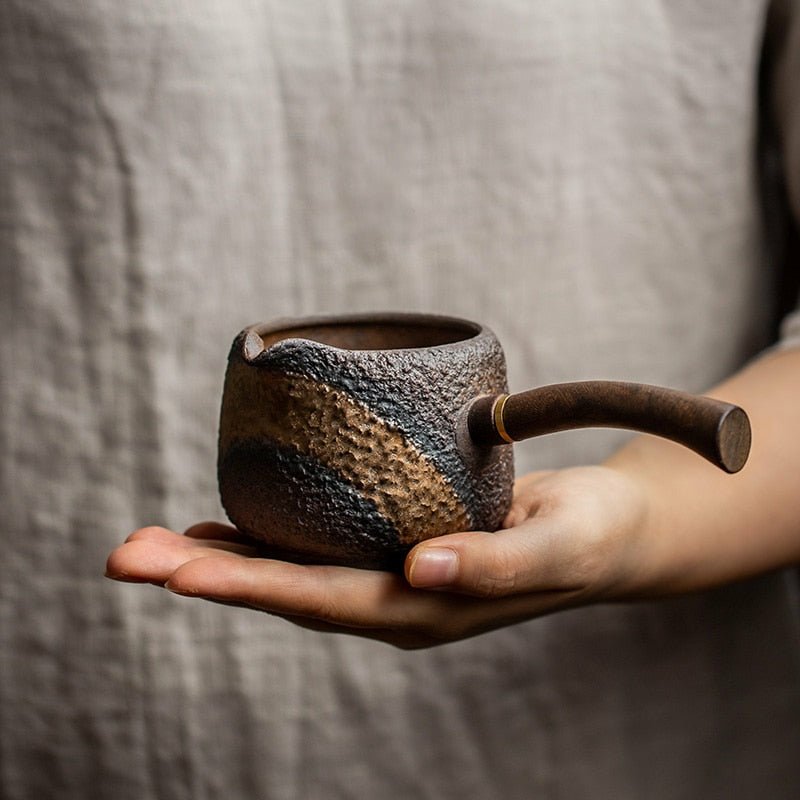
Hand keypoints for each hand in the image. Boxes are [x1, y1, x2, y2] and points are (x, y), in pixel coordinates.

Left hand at [105, 466, 653, 648]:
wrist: (606, 530)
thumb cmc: (590, 536)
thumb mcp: (555, 546)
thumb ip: (493, 565)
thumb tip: (419, 572)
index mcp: (426, 610)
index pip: (324, 601)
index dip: (252, 587)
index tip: (178, 575)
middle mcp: (394, 598)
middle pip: (286, 590)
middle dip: (204, 576)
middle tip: (124, 556)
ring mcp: (389, 574)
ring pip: (290, 569)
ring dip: (218, 560)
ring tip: (150, 546)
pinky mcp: (392, 542)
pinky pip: (315, 544)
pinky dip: (262, 539)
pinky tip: (222, 531)